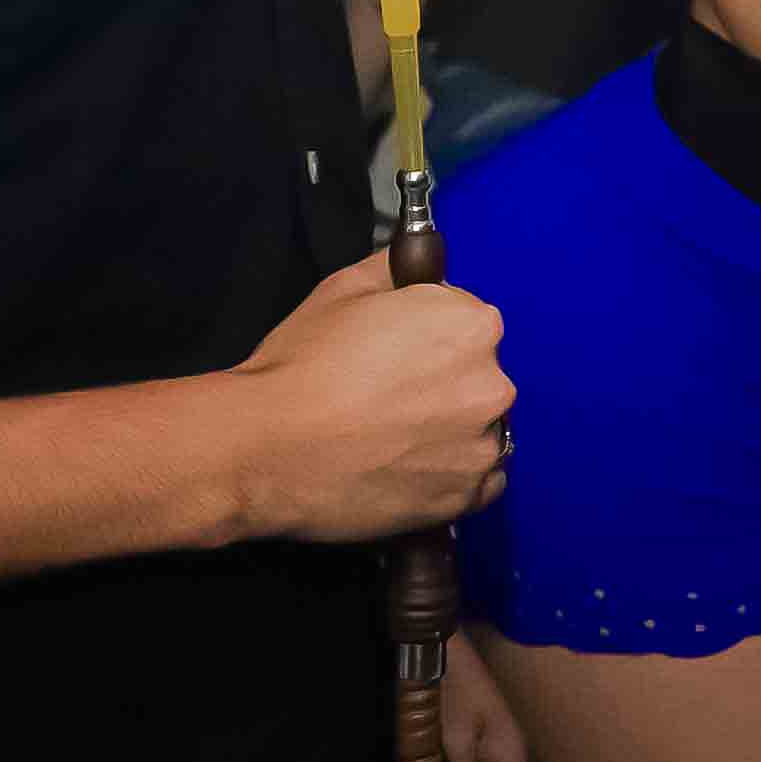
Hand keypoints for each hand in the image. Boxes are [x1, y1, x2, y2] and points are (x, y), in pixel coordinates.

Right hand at [230, 252, 510, 542]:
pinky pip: (477, 483)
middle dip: (444, 384)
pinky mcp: (464, 499)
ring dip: (449, 432)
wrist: (268, 449)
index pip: (469, 321)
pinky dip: (450, 476)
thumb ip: (395, 269)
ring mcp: (481, 448)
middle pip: (479, 378)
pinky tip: (406, 470)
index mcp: (471, 326)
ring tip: (391, 439)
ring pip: (479, 431)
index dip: (430, 335)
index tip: (398, 352)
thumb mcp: (344, 288)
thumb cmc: (302, 366)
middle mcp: (491, 386)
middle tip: (387, 397)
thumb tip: (414, 262)